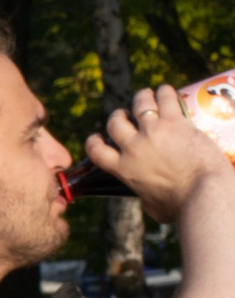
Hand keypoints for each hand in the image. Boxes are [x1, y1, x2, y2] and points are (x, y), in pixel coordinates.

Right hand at [83, 82, 234, 223]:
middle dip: (119, 116)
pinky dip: (164, 92)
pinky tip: (165, 90)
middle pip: (116, 123)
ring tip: (146, 95)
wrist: (203, 193)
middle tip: (126, 115)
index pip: (96, 150)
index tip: (98, 137)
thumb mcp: (151, 205)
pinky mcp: (175, 122)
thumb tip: (147, 196)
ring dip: (141, 98)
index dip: (94, 141)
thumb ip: (144, 195)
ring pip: (139, 104)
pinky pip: (165, 99)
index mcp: (123, 169)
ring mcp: (153, 132)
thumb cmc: (180, 206)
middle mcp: (133, 147)